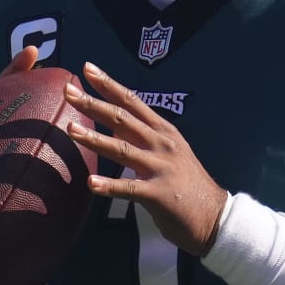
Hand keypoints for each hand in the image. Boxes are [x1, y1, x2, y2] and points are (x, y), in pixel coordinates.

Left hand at [63, 62, 227, 256]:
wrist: (216, 216)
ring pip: (122, 150)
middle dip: (94, 103)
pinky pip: (130, 189)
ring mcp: (161, 168)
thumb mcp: (168, 152)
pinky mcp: (159, 194)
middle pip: (123, 119)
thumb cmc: (187, 185)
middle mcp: (162, 144)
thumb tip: (113, 127)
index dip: (109, 84)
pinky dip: (110, 186)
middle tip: (68, 91)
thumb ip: (143, 138)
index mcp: (163, 132)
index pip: (132, 102)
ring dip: (95, 139)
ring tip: (71, 129)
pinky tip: (91, 183)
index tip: (88, 68)